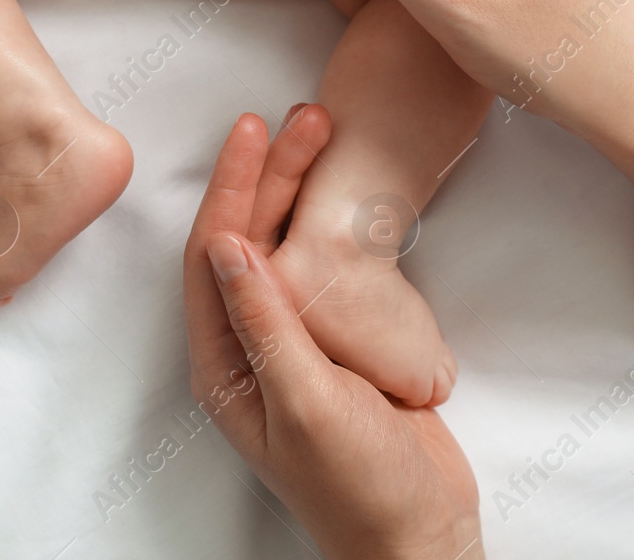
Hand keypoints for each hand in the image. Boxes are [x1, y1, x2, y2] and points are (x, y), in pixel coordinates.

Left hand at [184, 107, 482, 559]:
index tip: (254, 131)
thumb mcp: (309, 403)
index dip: (232, 188)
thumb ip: (266, 323)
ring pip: (286, 246)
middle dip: (273, 175)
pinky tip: (350, 191)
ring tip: (328, 130)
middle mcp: (247, 345)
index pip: (212, 254)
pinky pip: (321, 268)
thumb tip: (227, 243)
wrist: (421, 534)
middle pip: (248, 239)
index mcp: (223, 363)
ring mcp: (291, 342)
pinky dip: (332, 224)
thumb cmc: (362, 486)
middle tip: (309, 115)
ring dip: (302, 190)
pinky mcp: (333, 342)